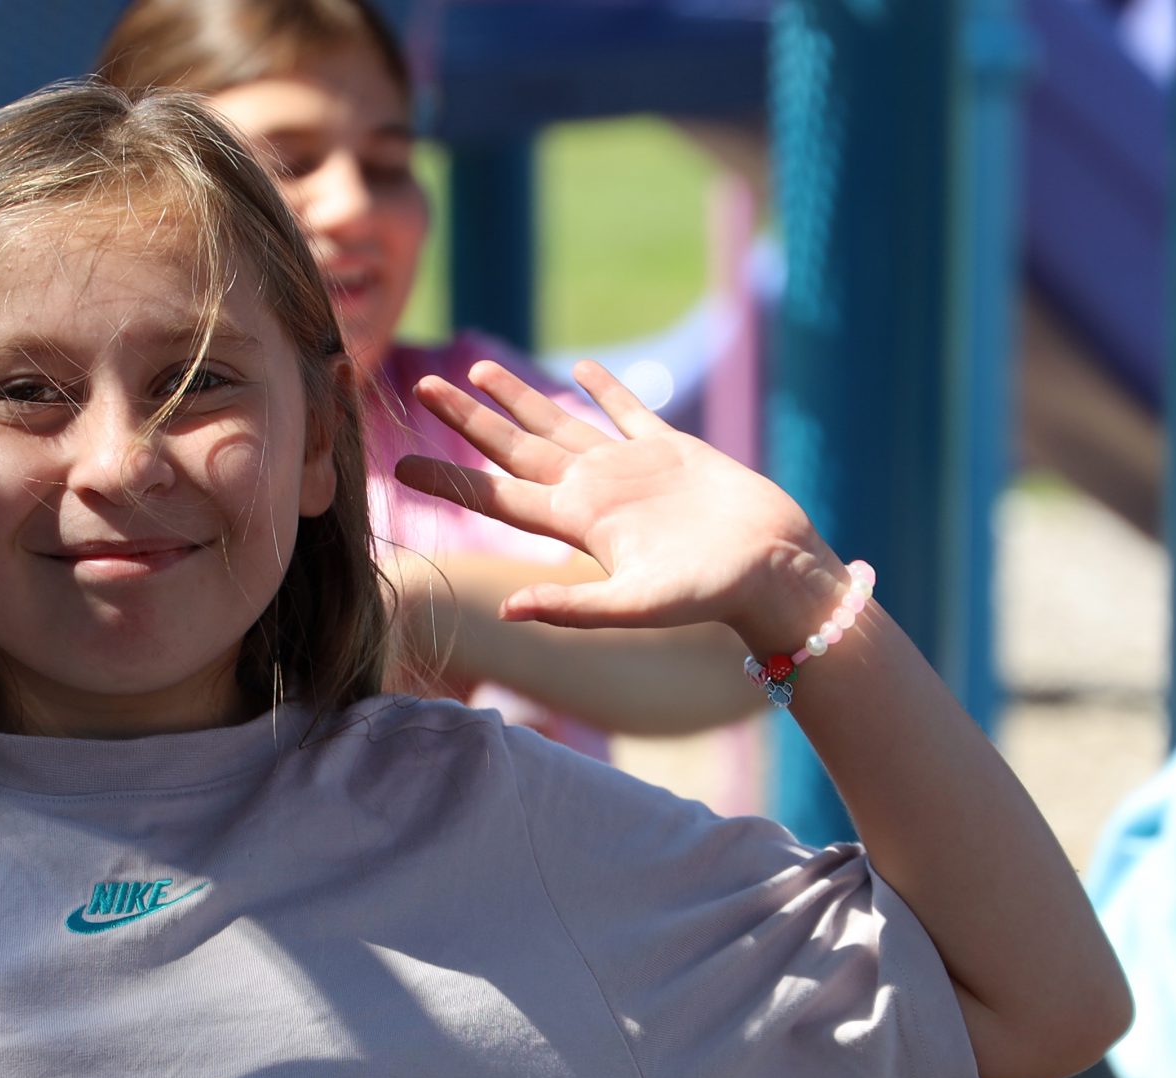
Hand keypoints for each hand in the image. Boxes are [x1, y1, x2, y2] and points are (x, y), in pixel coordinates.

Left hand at [393, 360, 849, 650]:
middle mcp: (592, 492)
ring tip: (480, 367)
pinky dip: (606, 388)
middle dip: (467, 418)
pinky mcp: (673, 452)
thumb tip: (509, 611)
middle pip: (514, 448)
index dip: (448, 477)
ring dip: (519, 397)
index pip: (495, 494)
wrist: (775, 571)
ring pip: (560, 422)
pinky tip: (581, 368)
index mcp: (577, 523)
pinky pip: (629, 411)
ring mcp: (630, 469)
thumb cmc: (711, 594)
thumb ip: (573, 607)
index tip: (400, 465)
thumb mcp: (637, 606)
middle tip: (423, 385)